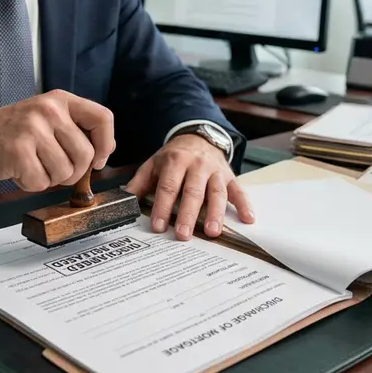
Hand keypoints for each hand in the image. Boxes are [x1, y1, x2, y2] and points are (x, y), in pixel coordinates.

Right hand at [0, 90, 114, 191]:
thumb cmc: (9, 131)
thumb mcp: (44, 118)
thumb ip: (73, 129)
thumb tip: (102, 153)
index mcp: (59, 100)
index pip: (102, 118)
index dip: (105, 145)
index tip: (96, 160)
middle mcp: (48, 110)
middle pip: (85, 154)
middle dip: (72, 172)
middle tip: (52, 168)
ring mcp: (32, 130)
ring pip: (65, 172)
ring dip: (49, 178)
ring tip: (31, 165)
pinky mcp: (18, 152)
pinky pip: (41, 182)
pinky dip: (30, 184)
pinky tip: (17, 170)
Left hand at [125, 134, 254, 239]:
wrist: (198, 137)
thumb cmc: (173, 157)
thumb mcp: (153, 164)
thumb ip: (139, 183)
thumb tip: (123, 201)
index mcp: (175, 162)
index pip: (167, 186)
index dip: (162, 206)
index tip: (157, 226)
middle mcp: (197, 166)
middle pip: (192, 192)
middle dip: (187, 215)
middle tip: (182, 235)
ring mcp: (215, 171)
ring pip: (216, 193)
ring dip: (216, 213)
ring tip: (212, 232)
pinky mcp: (230, 177)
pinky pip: (239, 191)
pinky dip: (245, 205)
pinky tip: (248, 219)